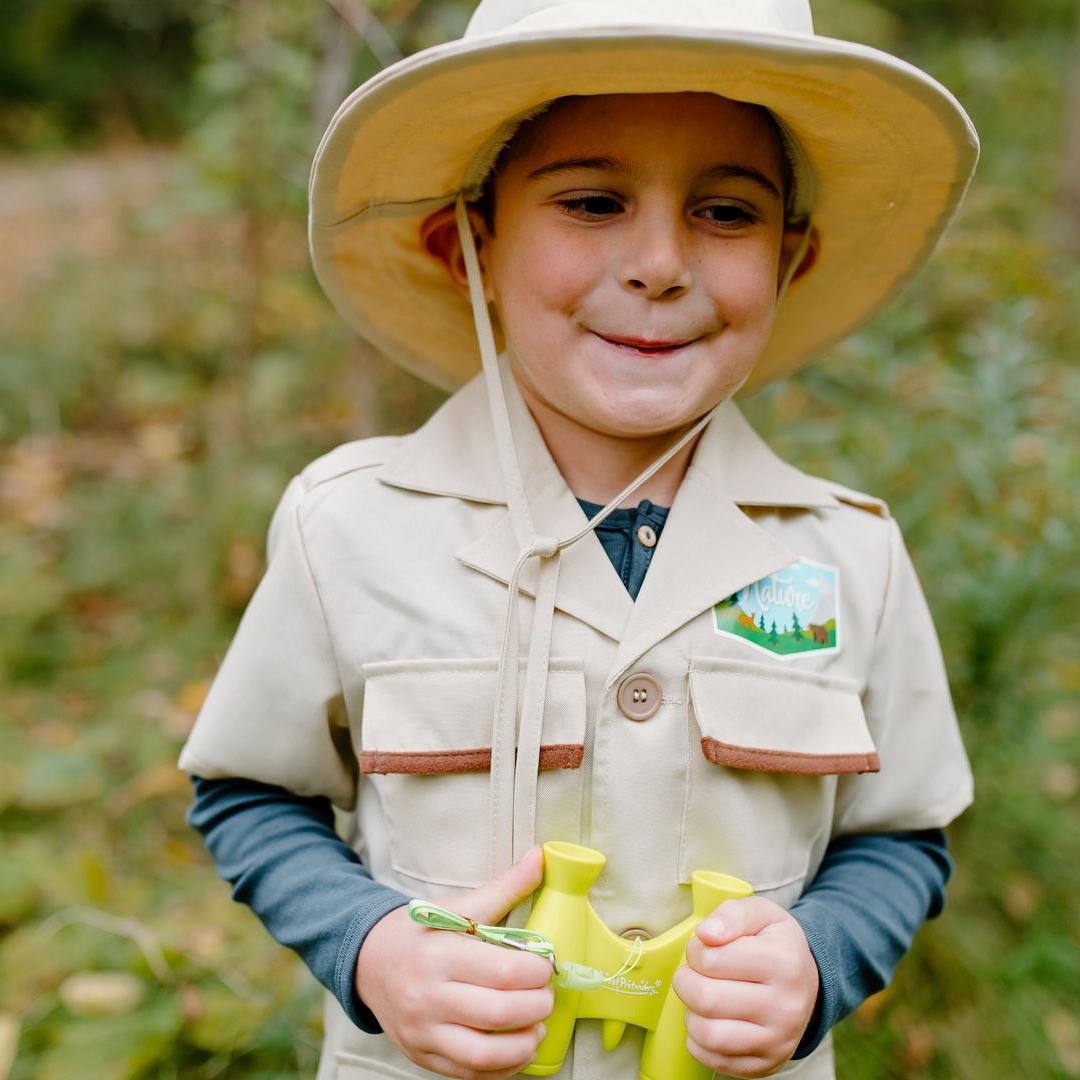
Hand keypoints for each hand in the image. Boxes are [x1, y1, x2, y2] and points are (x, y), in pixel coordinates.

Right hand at [356, 846, 553, 1078]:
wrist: (370, 961)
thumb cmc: (422, 933)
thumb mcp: (459, 906)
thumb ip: (504, 887)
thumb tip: (540, 857)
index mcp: (440, 954)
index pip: (503, 972)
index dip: (537, 972)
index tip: (547, 964)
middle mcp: (428, 996)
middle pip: (499, 1013)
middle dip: (537, 1006)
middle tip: (547, 995)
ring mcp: (422, 1031)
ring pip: (484, 1054)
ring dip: (524, 1044)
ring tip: (538, 1026)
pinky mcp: (422, 1055)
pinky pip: (469, 1073)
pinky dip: (502, 1067)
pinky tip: (518, 1047)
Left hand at [673, 897, 819, 1077]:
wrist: (808, 984)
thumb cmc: (774, 944)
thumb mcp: (761, 913)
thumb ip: (731, 914)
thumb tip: (706, 934)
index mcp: (784, 963)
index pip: (711, 959)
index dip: (695, 950)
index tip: (703, 949)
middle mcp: (786, 1007)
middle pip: (706, 999)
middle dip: (685, 982)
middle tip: (692, 974)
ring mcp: (778, 1041)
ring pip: (708, 1034)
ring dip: (691, 1013)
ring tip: (701, 998)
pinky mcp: (767, 1064)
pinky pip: (714, 1060)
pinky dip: (699, 1041)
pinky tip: (709, 1021)